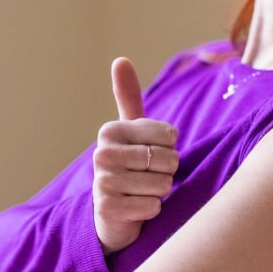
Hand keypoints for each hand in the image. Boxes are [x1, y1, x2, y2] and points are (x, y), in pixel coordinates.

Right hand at [93, 57, 178, 253]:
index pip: (169, 135)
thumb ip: (128, 97)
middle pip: (167, 160)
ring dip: (161, 191)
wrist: (112, 212)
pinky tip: (138, 207)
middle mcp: (101, 154)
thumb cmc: (130, 164)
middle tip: (150, 175)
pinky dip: (152, 209)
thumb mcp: (131, 130)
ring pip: (162, 184)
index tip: (153, 152)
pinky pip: (152, 206)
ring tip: (144, 190)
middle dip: (167, 171)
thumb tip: (120, 59)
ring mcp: (102, 183)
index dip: (171, 147)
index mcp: (110, 131)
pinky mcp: (108, 210)